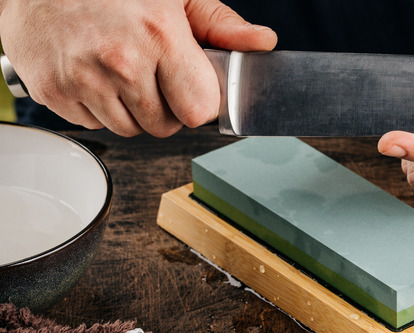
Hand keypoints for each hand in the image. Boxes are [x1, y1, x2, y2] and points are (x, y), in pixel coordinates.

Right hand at [0, 0, 275, 136]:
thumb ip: (220, 24)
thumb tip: (263, 42)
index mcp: (160, 36)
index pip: (198, 112)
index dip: (197, 102)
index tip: (189, 87)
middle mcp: (121, 61)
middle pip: (164, 127)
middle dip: (165, 107)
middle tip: (152, 74)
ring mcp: (82, 79)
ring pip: (128, 131)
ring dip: (131, 111)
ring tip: (122, 72)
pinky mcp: (52, 92)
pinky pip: (91, 125)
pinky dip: (96, 108)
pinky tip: (93, 75)